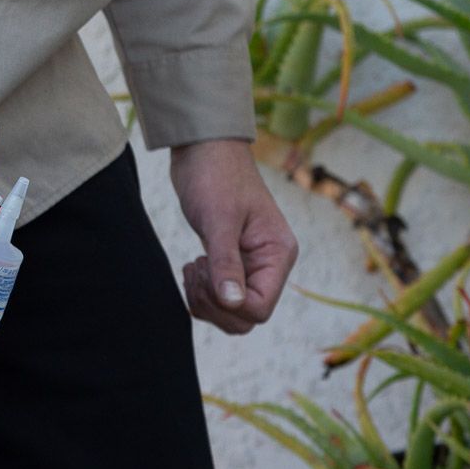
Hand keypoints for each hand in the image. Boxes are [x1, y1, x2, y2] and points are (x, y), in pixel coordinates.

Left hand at [169, 139, 298, 334]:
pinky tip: (192, 268)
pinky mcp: (232, 263)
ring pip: (232, 312)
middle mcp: (270, 264)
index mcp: (278, 254)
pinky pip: (220, 298)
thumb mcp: (219, 220)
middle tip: (195, 270)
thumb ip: (226, 263)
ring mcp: (251, 266)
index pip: (260, 308)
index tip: (206, 273)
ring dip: (205, 300)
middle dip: (214, 305)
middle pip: (247, 317)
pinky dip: (201, 293)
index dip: (229, 304)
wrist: (203, 150)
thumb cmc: (215, 176)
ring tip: (191, 268)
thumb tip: (233, 303)